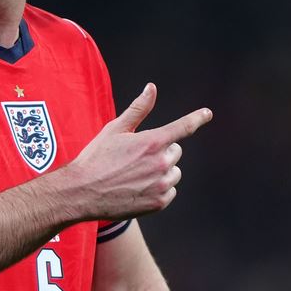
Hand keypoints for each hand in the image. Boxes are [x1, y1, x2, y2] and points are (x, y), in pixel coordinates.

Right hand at [67, 83, 211, 220]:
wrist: (82, 192)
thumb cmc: (96, 157)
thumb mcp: (115, 129)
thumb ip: (138, 109)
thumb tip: (151, 87)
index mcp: (152, 141)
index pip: (183, 127)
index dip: (197, 118)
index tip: (207, 113)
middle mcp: (161, 163)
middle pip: (175, 152)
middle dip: (161, 152)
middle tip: (136, 157)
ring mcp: (161, 184)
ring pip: (174, 172)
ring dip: (161, 171)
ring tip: (135, 175)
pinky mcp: (159, 202)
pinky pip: (170, 191)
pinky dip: (159, 189)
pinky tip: (137, 188)